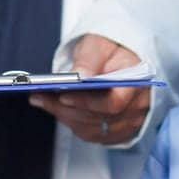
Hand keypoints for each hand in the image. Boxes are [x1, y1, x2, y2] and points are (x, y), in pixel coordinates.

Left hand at [29, 34, 151, 145]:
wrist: (118, 59)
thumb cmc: (111, 50)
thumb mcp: (99, 44)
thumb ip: (90, 59)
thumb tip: (79, 75)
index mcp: (138, 82)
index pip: (113, 103)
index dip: (87, 102)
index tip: (63, 95)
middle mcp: (138, 106)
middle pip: (99, 118)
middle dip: (67, 109)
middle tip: (41, 97)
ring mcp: (129, 121)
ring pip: (92, 129)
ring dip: (66, 117)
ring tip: (43, 101)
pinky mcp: (118, 131)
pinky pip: (92, 134)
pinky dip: (73, 123)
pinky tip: (58, 109)